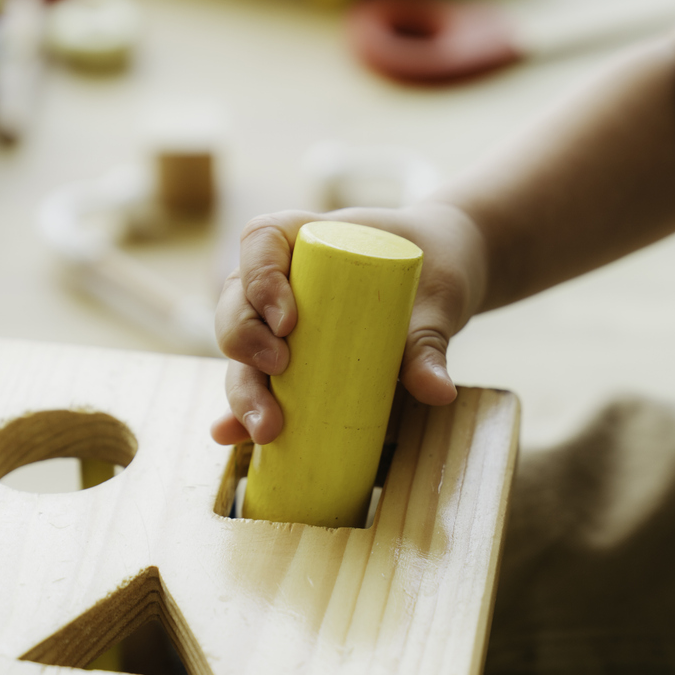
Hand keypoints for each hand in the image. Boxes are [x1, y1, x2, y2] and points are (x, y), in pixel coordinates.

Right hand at [210, 201, 487, 444]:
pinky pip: (258, 381)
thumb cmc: (432, 273)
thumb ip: (431, 342)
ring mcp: (277, 320)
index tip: (289, 321)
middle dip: (245, 341)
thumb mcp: (436, 299)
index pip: (261, 240)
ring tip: (265, 427)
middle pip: (237, 302)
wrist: (440, 282)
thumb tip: (437, 393)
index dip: (261, 278)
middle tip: (276, 370)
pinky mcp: (288, 358)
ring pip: (240, 349)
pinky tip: (234, 437)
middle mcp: (280, 276)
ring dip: (242, 389)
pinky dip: (242, 410)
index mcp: (306, 237)